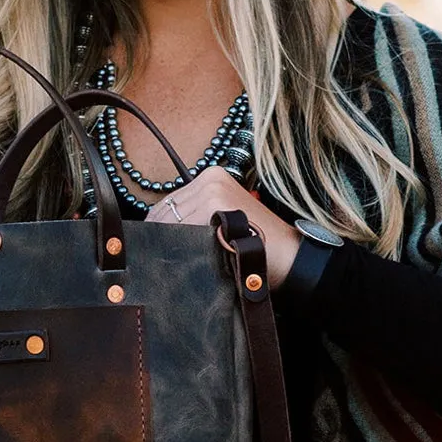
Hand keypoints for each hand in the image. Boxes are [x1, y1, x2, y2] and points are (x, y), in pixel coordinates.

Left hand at [146, 167, 301, 289]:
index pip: (168, 205)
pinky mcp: (214, 204)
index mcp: (211, 177)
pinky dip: (181, 248)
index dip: (156, 229)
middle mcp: (210, 178)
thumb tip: (157, 233)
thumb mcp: (224, 221)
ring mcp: (212, 189)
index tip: (151, 247)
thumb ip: (196, 219)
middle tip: (157, 260)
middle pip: (165, 212)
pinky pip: (182, 231)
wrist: (289, 254)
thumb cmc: (257, 244)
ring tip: (173, 265)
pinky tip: (187, 261)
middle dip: (160, 237)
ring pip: (170, 223)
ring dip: (169, 245)